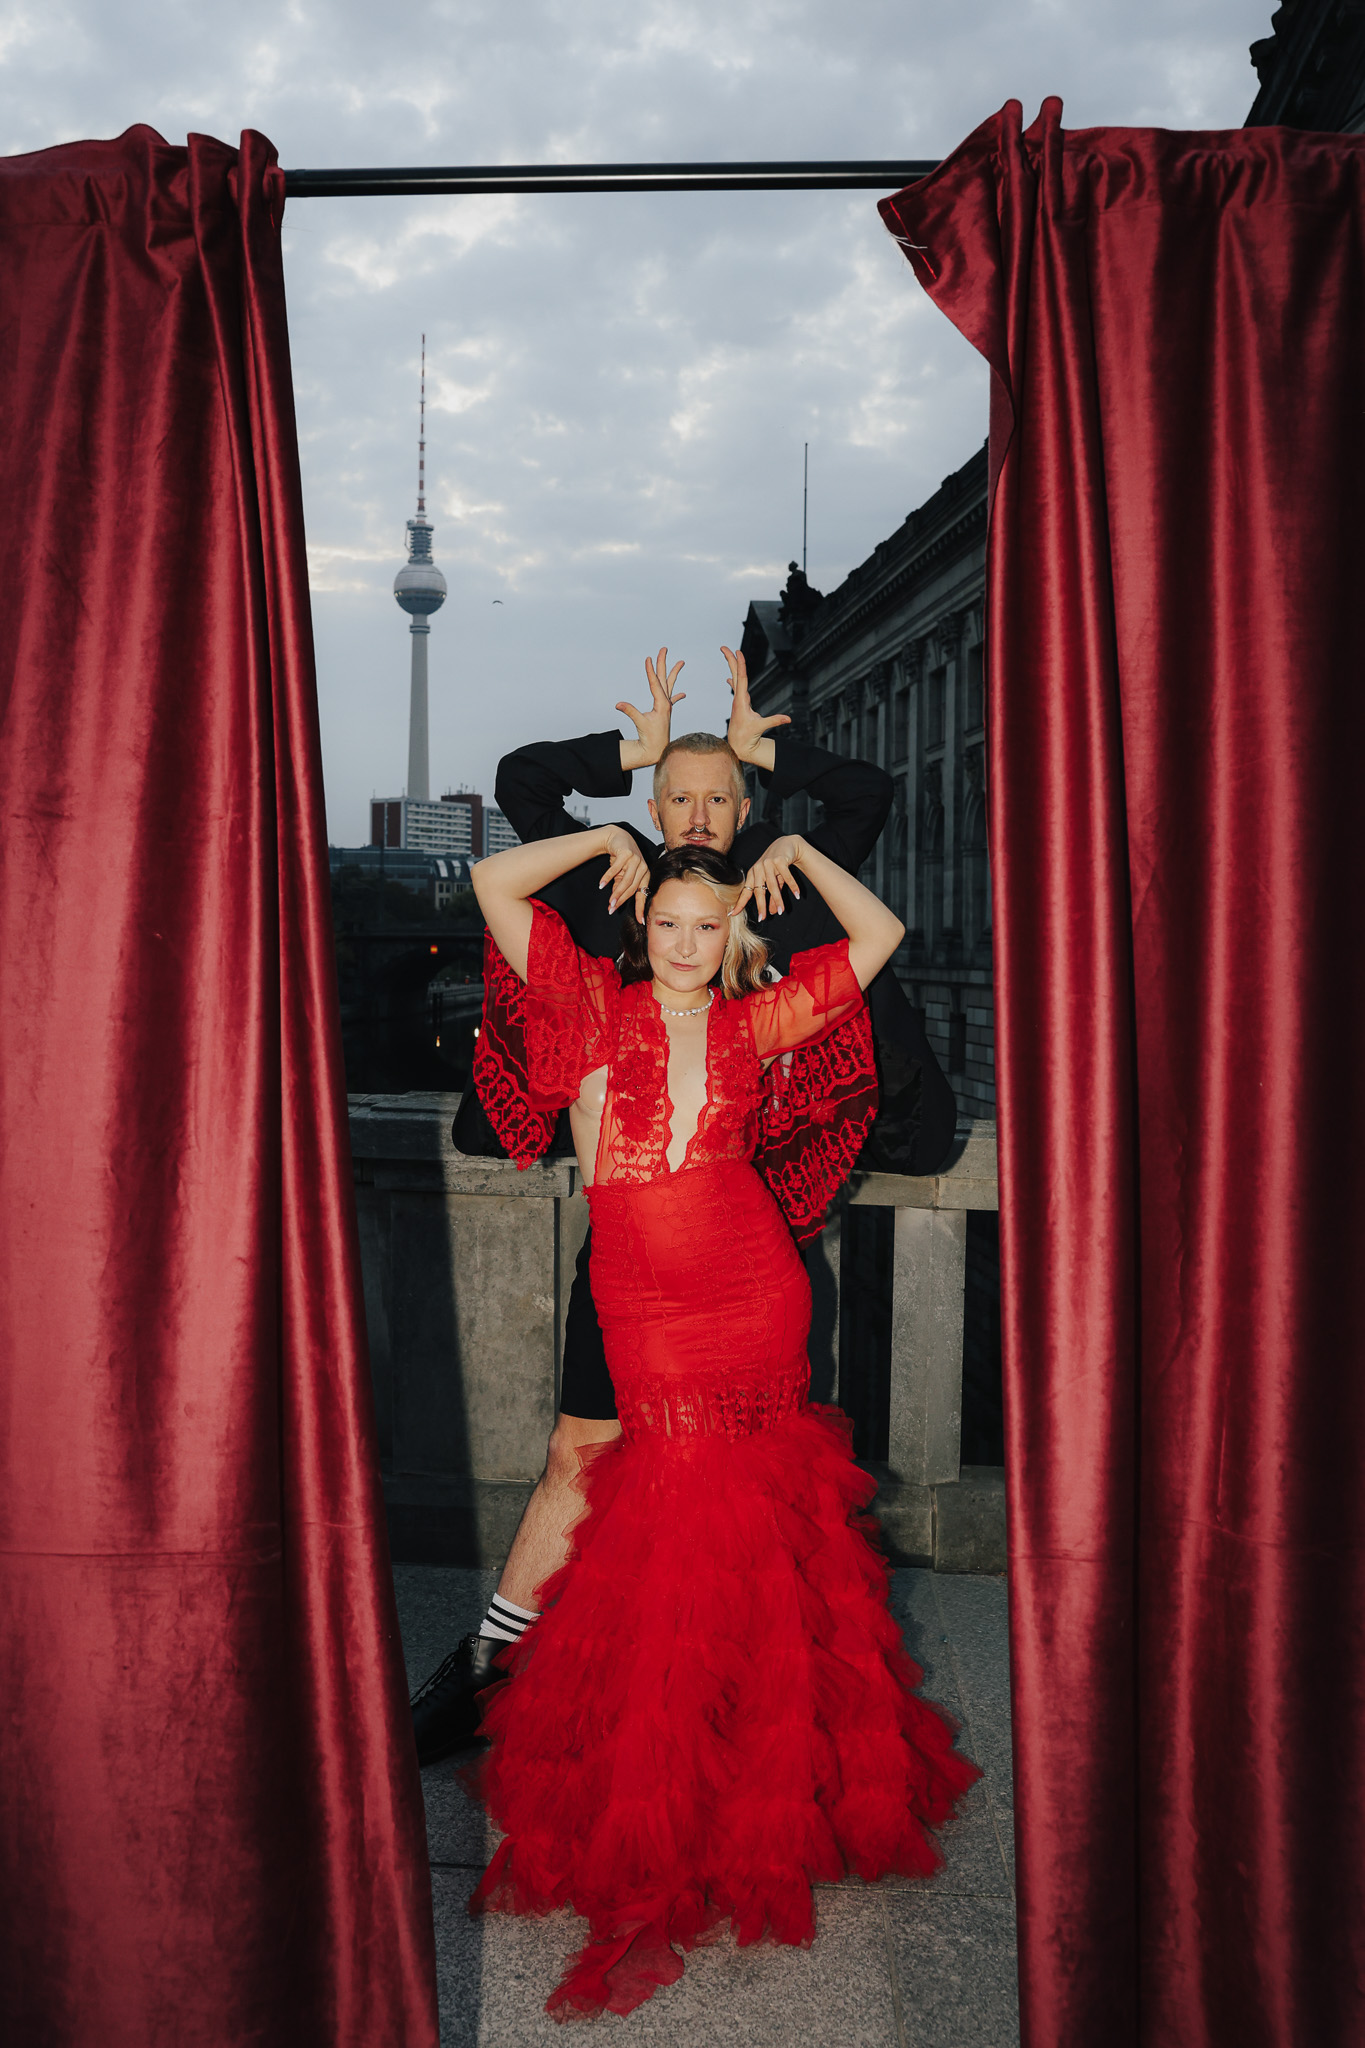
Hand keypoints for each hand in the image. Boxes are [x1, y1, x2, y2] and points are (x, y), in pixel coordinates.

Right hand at [598, 825, 650, 919]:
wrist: (617, 838)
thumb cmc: (621, 858)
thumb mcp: (622, 874)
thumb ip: (620, 887)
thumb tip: (614, 901)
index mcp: (645, 875)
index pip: (643, 894)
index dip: (641, 908)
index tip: (640, 921)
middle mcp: (643, 868)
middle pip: (632, 888)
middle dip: (621, 900)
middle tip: (612, 909)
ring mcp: (636, 860)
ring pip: (625, 880)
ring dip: (616, 892)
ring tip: (608, 901)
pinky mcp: (627, 853)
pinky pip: (616, 868)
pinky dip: (608, 877)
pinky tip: (601, 884)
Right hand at [617, 648, 685, 771]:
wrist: (657, 750)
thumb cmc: (650, 738)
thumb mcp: (640, 723)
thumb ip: (630, 711)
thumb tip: (618, 704)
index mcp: (662, 704)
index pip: (655, 683)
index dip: (651, 671)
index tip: (648, 658)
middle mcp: (666, 703)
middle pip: (664, 679)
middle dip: (663, 663)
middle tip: (664, 649)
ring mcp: (666, 707)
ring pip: (670, 686)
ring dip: (674, 673)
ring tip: (681, 662)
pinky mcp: (665, 713)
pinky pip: (671, 700)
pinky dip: (677, 695)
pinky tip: (683, 693)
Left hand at [721, 645, 789, 768]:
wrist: (738, 746)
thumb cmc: (748, 737)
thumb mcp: (761, 728)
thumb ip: (775, 721)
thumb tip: (788, 719)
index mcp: (742, 701)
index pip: (741, 678)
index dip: (740, 664)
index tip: (737, 652)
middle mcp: (738, 698)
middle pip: (735, 675)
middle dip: (730, 660)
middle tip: (724, 647)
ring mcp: (738, 701)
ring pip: (735, 679)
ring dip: (732, 667)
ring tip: (728, 655)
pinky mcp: (740, 705)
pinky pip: (737, 689)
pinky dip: (734, 681)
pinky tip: (729, 677)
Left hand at [734, 835, 804, 921]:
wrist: (787, 845)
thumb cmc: (777, 866)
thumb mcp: (774, 881)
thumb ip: (772, 896)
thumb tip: (774, 912)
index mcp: (753, 874)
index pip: (746, 891)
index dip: (740, 903)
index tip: (732, 914)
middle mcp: (758, 868)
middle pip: (758, 890)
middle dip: (761, 905)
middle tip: (763, 918)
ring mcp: (768, 863)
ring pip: (772, 885)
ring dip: (778, 899)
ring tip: (782, 911)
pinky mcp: (779, 860)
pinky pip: (786, 876)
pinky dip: (792, 886)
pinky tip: (797, 895)